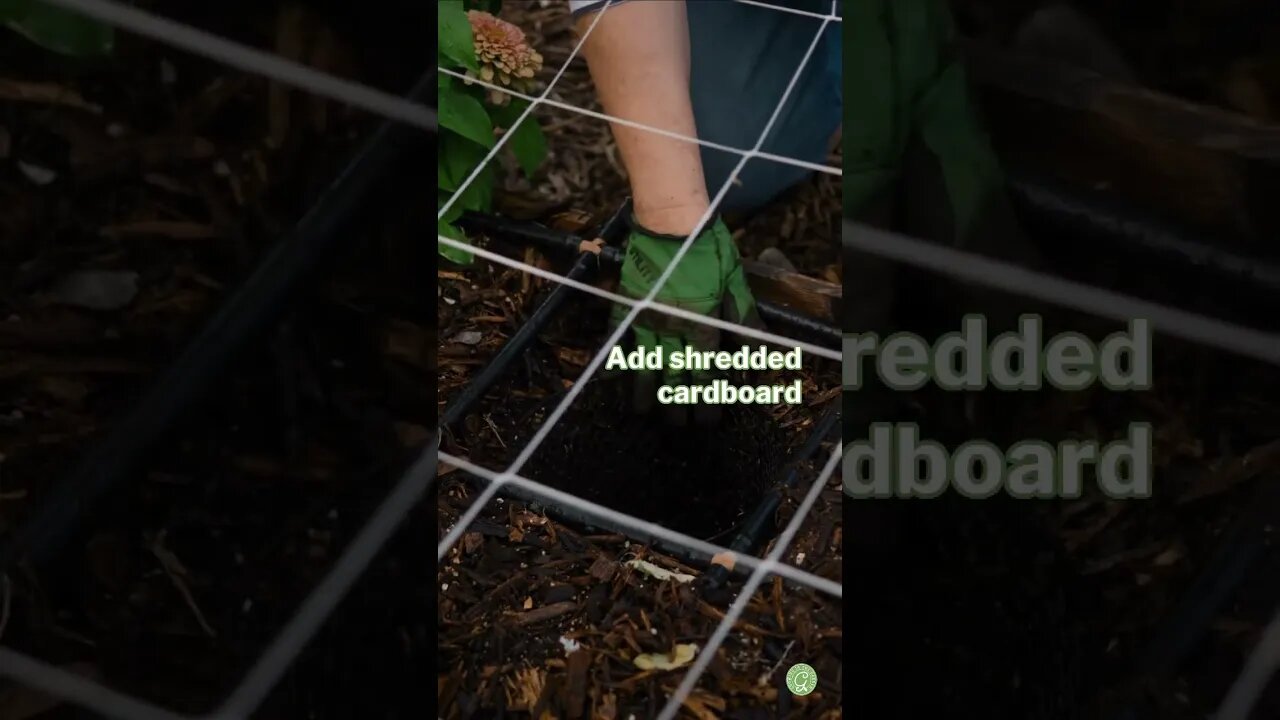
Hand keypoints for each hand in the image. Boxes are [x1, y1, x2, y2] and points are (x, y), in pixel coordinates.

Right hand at [608, 214, 762, 425]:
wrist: (670, 222)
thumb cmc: (708, 248)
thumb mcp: (735, 282)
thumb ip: (745, 318)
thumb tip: (763, 351)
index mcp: (700, 324)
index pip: (706, 372)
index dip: (708, 398)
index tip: (709, 418)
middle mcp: (671, 328)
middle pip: (674, 375)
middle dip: (677, 404)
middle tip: (678, 425)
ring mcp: (645, 317)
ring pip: (644, 363)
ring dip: (644, 391)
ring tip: (643, 412)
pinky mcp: (626, 305)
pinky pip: (617, 337)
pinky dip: (614, 358)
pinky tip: (612, 377)